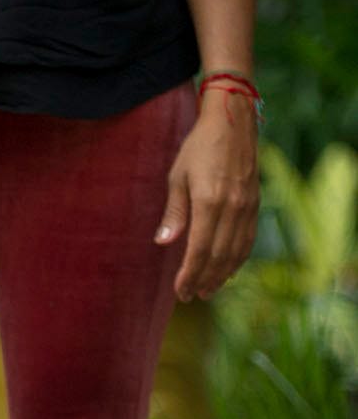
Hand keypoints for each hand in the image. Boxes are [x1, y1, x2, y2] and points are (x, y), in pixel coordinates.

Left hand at [156, 90, 259, 301]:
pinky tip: (228, 268)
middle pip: (219, 255)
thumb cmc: (198, 147)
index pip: (200, 250)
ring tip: (209, 290)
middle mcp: (233, 206)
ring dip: (223, 274)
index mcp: (210, 201)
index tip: (180, 292)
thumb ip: (174, 212)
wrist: (233, 121)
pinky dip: (238, 257)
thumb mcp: (177, 176)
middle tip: (191, 297)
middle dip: (204, 279)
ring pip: (237, 250)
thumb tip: (164, 242)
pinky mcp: (255, 202)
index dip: (190, 274)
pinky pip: (248, 237)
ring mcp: (248, 205)